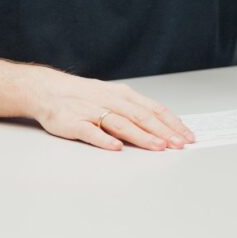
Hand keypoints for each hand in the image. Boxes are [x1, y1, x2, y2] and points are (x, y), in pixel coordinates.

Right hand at [25, 68, 194, 151]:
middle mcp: (111, 101)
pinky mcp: (74, 123)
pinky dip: (104, 139)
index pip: (153, 109)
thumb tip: (163, 125)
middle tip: (179, 144)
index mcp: (124, 95)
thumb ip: (135, 110)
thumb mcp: (114, 97)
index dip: (172, 122)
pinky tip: (116, 147)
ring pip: (121, 124)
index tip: (187, 135)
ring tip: (157, 146)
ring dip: (141, 136)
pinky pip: (91, 131)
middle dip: (163, 131)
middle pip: (141, 116)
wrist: (49, 90)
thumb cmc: (85, 96)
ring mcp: (92, 111)